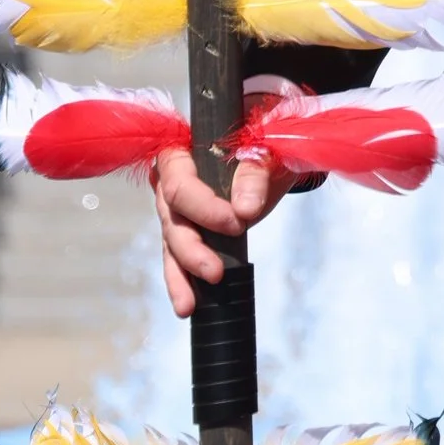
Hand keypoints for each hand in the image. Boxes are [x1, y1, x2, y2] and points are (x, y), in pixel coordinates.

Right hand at [150, 143, 289, 317]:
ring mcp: (177, 206)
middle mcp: (171, 177)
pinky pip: (178, 256)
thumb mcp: (267, 146)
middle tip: (215, 271)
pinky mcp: (188, 228)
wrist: (273, 149)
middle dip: (191, 246)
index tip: (238, 221)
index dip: (203, 204)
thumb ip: (255, 170)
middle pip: (170, 213)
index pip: (179, 177)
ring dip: (181, 272)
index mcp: (184, 148)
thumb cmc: (265, 139)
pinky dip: (181, 281)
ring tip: (188, 304)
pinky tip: (186, 306)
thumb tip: (245, 209)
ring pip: (171, 240)